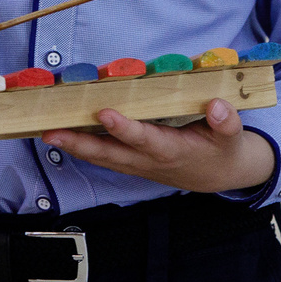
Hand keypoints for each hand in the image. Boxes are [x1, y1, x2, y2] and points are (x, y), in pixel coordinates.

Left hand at [43, 100, 276, 194]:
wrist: (218, 175)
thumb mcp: (233, 138)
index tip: (105, 113)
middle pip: (111, 154)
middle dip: (81, 143)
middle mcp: (150, 160)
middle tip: (53, 132)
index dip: (124, 128)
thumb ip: (226, 122)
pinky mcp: (132, 162)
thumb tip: (218, 106)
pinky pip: (104, 156)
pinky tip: (62, 136)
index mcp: (173, 151)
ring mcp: (138, 164)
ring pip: (102, 157)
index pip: (145, 139)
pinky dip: (82, 148)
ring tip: (47, 133)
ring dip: (74, 147)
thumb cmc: (222, 150)